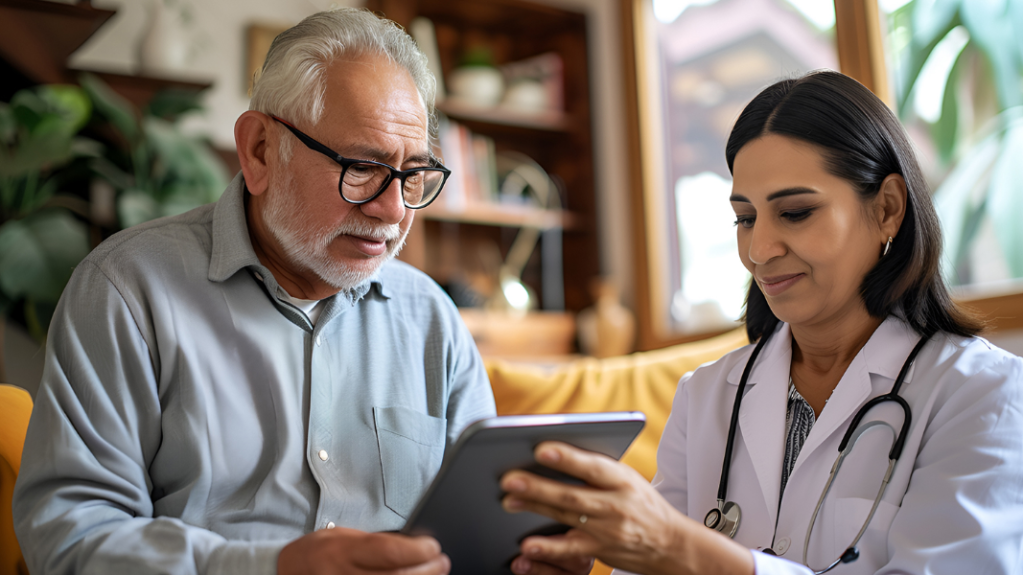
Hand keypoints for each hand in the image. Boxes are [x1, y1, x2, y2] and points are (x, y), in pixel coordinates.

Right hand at [277, 527, 449, 574]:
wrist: (285, 574)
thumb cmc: (320, 553)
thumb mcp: (344, 537)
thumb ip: (376, 543)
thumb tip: (417, 546)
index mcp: (343, 552)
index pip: (389, 551)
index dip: (418, 550)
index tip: (433, 546)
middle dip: (427, 570)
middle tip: (443, 562)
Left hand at [500, 442, 752, 574]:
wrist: (671, 543)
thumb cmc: (640, 503)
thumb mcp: (627, 479)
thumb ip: (597, 469)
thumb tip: (554, 453)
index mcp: (622, 479)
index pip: (593, 466)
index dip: (567, 457)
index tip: (540, 448)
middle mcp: (616, 503)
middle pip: (572, 493)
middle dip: (538, 485)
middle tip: (509, 477)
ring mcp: (608, 529)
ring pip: (567, 517)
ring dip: (535, 508)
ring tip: (508, 500)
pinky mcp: (601, 550)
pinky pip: (571, 549)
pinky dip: (549, 547)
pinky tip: (528, 544)